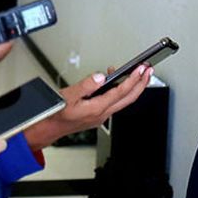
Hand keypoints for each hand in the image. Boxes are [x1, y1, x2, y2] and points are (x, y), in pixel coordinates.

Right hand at [23, 65, 152, 150]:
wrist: (48, 128)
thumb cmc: (55, 114)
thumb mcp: (67, 96)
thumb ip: (85, 85)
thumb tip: (100, 76)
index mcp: (96, 109)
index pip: (121, 92)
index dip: (133, 80)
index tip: (141, 69)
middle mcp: (102, 114)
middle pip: (129, 98)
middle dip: (141, 84)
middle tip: (148, 70)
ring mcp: (101, 115)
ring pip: (124, 101)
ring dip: (133, 87)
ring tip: (136, 73)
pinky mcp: (98, 114)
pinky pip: (115, 102)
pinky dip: (121, 90)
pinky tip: (117, 82)